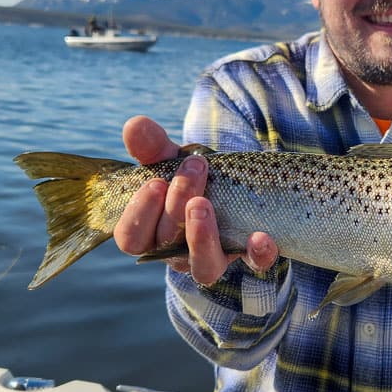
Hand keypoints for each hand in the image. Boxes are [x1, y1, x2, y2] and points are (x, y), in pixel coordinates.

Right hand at [111, 116, 278, 285]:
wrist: (232, 181)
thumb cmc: (189, 176)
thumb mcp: (171, 158)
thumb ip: (151, 145)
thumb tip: (134, 125)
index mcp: (150, 233)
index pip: (131, 239)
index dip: (139, 215)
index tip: (155, 182)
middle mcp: (178, 252)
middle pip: (168, 243)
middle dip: (176, 205)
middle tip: (193, 168)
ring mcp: (213, 257)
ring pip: (204, 266)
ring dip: (201, 237)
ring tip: (202, 204)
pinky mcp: (247, 254)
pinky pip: (255, 265)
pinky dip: (258, 254)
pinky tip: (260, 236)